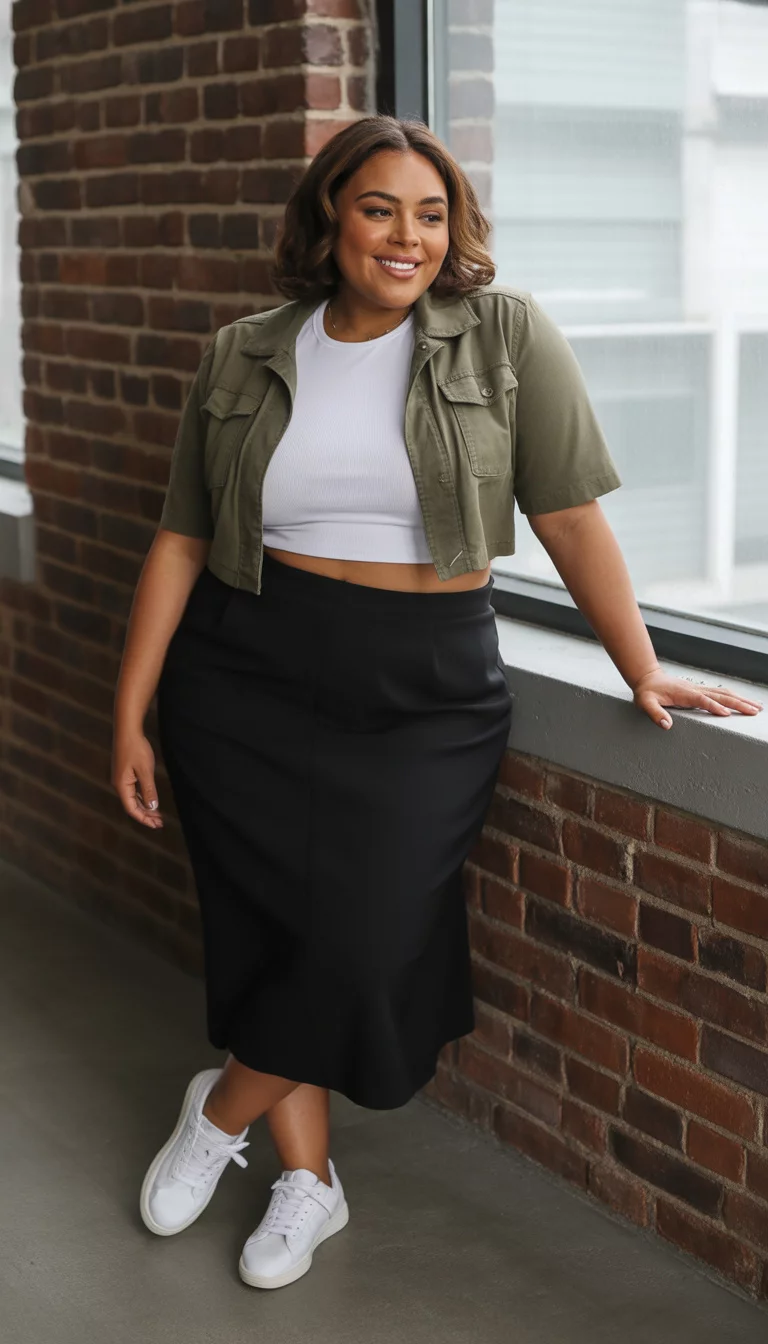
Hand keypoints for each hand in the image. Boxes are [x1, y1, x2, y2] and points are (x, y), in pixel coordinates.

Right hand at [112, 730, 163, 827]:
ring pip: (133, 799)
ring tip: (157, 815)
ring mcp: (121, 779)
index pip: (132, 809)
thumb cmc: (136, 749)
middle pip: (132, 806)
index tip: (156, 825)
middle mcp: (119, 785)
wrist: (127, 731)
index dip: (144, 818)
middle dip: (145, 815)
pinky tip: (150, 801)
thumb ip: (149, 790)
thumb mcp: (145, 771)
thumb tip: (152, 807)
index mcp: (122, 786)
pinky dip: (142, 798)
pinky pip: (133, 791)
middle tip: (159, 823)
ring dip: (144, 807)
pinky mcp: (124, 773)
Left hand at [632, 669, 763, 730]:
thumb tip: (666, 725)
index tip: (727, 714)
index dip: (714, 706)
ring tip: (757, 707)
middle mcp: (695, 690)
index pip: (702, 700)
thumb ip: (655, 713)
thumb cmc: (646, 692)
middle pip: (720, 695)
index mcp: (684, 694)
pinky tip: (743, 702)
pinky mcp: (700, 691)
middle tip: (754, 711)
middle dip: (738, 703)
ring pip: (724, 693)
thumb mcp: (645, 703)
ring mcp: (699, 689)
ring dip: (741, 699)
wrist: (648, 678)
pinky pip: (720, 693)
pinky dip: (734, 697)